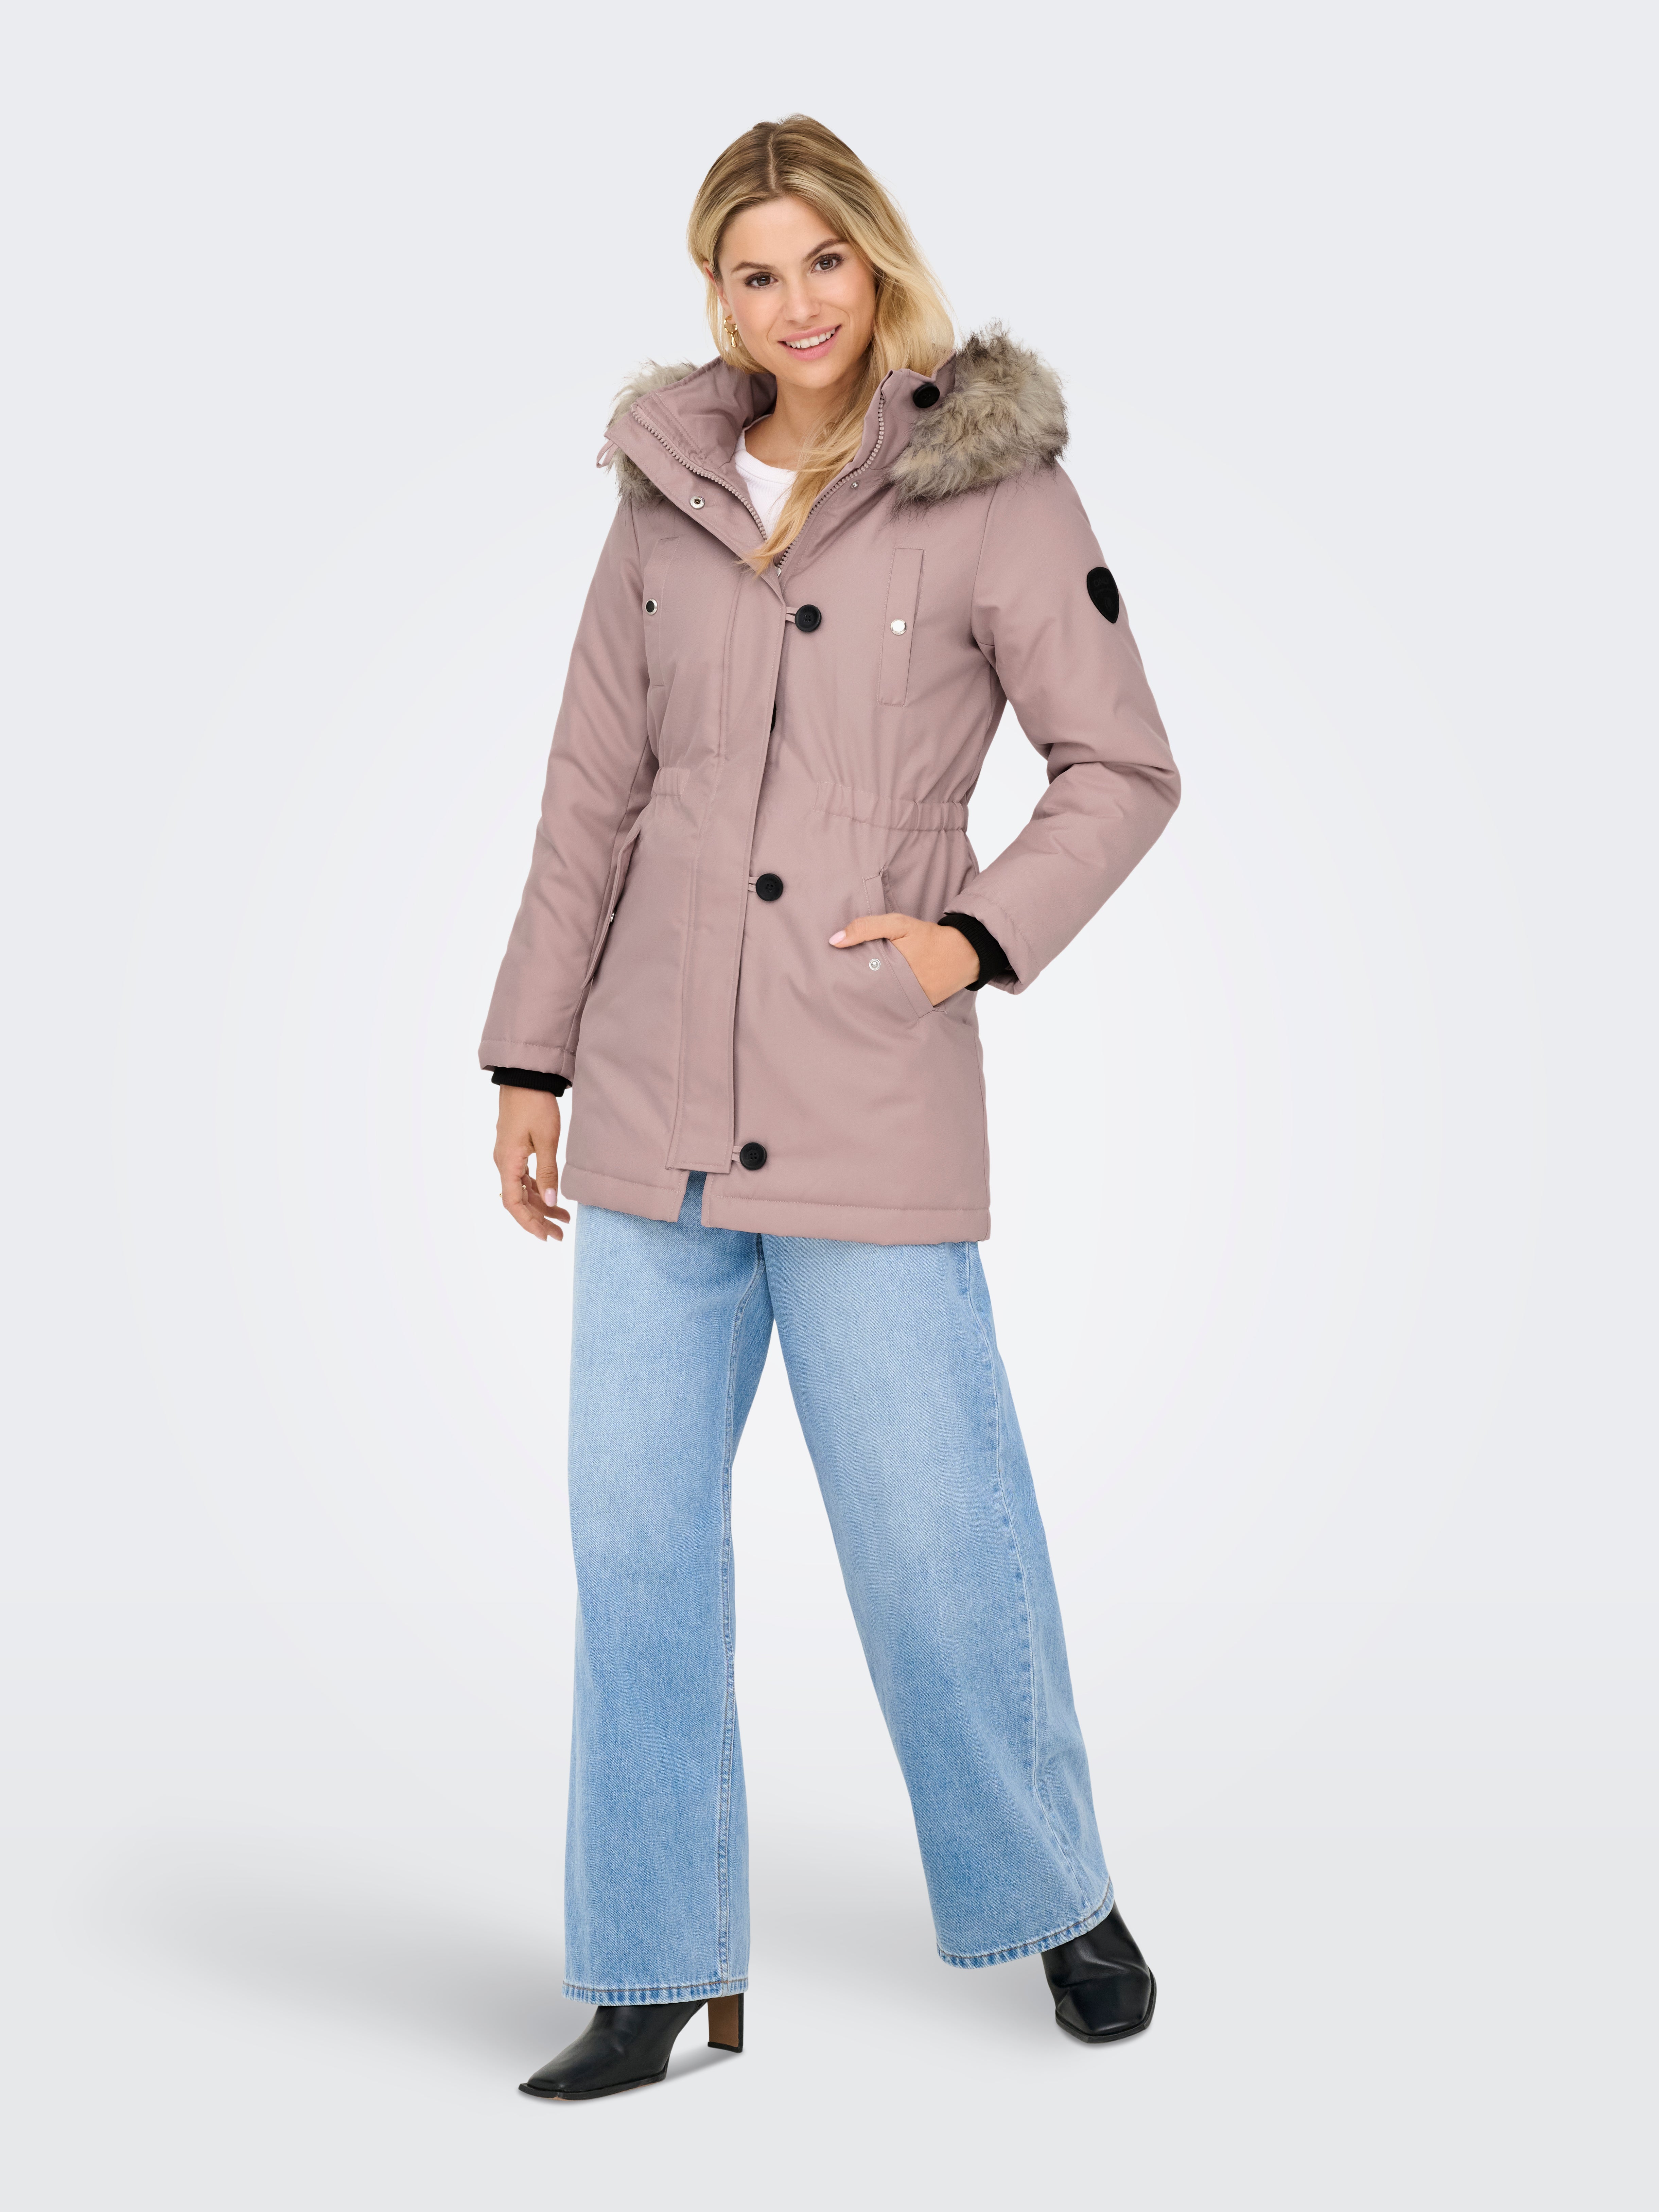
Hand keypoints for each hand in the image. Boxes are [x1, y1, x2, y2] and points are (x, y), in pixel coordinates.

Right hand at [494, 1086, 570, 1241]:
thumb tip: (551, 1202)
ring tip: (563, 1218)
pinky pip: (523, 1177)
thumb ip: (548, 1173)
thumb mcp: (546, 1140)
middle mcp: (503, 1163)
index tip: (545, 1236)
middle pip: (519, 1201)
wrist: (525, 1078)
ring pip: (523, 1190)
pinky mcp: (514, 1149)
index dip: (529, 1223)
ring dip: (541, 1205)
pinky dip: (538, 1189)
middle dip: (539, 1219)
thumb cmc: (535, 1105)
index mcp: (508, 1163)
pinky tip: (552, 1196)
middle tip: (560, 1234)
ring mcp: (508, 1156)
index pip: (514, 1204)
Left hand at [829, 912, 978, 1004]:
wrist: (966, 951)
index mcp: (890, 970)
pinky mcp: (922, 1007)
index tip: (834, 979)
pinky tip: (884, 1000)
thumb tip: (834, 941)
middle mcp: (900, 991)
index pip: (858, 981)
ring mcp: (912, 1002)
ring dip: (874, 1000)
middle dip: (858, 992)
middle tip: (843, 990)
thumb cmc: (928, 936)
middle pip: (869, 995)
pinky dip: (892, 1004)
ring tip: (861, 996)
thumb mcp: (898, 925)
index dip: (846, 980)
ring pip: (883, 1004)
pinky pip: (901, 1009)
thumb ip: (866, 928)